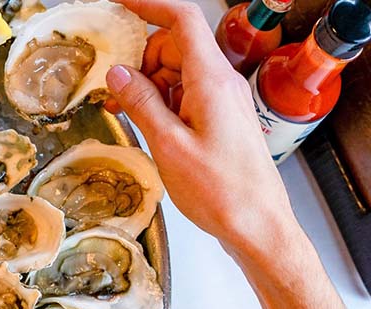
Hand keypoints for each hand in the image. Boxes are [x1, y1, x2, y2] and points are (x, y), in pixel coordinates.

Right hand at [104, 0, 299, 255]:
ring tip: (125, 114)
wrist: (258, 225)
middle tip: (112, 93)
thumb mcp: (169, 147)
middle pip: (173, 46)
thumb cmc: (221, 192)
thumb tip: (117, 74)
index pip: (181, 20)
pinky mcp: (220, 117)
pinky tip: (146, 124)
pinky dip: (161, 101)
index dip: (149, 6)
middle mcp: (221, 82)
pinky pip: (185, 93)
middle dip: (139, 61)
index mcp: (212, 81)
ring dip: (147, 84)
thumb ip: (141, 104)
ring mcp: (222, 99)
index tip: (118, 5)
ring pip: (176, 70)